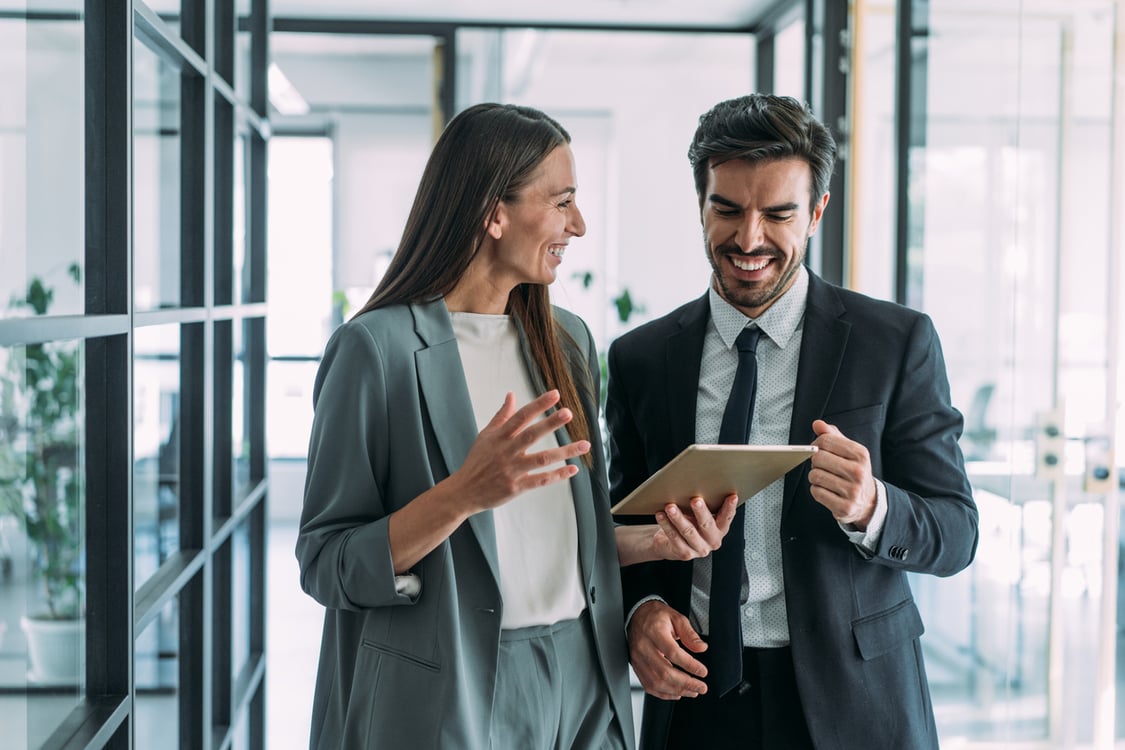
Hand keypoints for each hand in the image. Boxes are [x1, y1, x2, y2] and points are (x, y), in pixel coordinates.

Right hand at [452, 390, 590, 514]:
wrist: (464, 491)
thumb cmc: (476, 462)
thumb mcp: (485, 436)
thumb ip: (501, 415)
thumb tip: (511, 395)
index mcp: (499, 436)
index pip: (521, 416)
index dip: (539, 404)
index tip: (555, 394)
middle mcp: (506, 451)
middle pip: (531, 434)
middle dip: (551, 423)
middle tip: (568, 413)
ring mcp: (512, 470)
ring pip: (542, 459)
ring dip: (565, 451)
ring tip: (584, 444)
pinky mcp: (516, 487)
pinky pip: (540, 480)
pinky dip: (557, 475)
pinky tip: (573, 468)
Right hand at [628, 600, 708, 699]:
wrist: (637, 616)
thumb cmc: (656, 617)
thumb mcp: (676, 618)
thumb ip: (690, 634)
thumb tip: (701, 648)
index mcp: (654, 632)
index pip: (673, 653)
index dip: (689, 665)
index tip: (702, 671)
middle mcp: (643, 647)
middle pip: (664, 672)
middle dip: (686, 683)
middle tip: (701, 687)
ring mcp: (638, 659)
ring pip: (656, 682)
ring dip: (677, 690)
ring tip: (692, 691)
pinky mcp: (636, 667)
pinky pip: (648, 685)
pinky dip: (664, 693)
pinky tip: (676, 693)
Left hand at [651, 495, 737, 560]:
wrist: (670, 545)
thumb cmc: (688, 525)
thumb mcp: (698, 516)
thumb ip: (703, 507)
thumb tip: (697, 486)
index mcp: (720, 529)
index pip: (727, 518)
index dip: (730, 507)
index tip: (732, 496)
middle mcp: (712, 540)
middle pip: (707, 524)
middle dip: (701, 512)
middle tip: (695, 500)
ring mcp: (699, 548)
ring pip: (688, 531)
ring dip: (678, 518)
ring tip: (671, 507)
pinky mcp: (685, 553)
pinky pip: (674, 537)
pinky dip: (666, 525)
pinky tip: (661, 515)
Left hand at [809, 419, 876, 528]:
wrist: (869, 502)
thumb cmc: (854, 472)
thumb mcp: (849, 451)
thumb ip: (833, 436)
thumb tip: (817, 424)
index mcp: (861, 454)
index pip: (825, 440)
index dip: (816, 444)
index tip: (819, 449)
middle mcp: (858, 472)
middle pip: (818, 458)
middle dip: (815, 461)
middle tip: (821, 466)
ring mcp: (852, 491)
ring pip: (815, 475)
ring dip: (815, 476)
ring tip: (824, 478)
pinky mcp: (844, 507)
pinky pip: (816, 492)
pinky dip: (817, 490)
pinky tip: (827, 490)